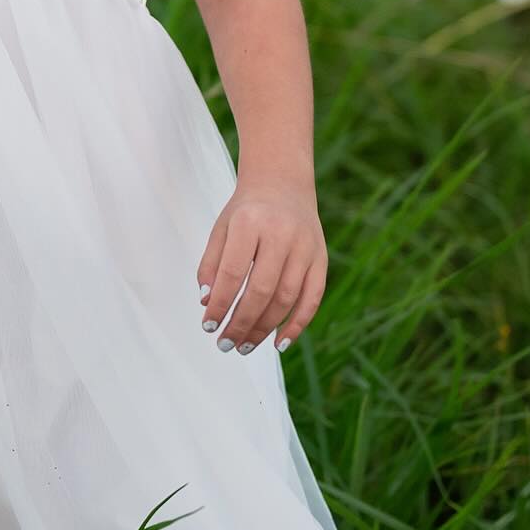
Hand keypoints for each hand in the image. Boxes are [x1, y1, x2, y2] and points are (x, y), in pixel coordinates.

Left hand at [196, 176, 326, 355]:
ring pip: (287, 298)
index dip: (220, 304)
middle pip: (261, 290)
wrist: (282, 183)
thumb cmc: (245, 211)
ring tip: (244, 346)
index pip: (232, 273)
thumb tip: (208, 304)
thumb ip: (211, 265)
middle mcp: (280, 234)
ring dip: (265, 328)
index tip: (208, 326)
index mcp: (249, 222)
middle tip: (225, 344)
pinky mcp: (321, 258)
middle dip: (241, 322)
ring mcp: (305, 246)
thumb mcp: (221, 228)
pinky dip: (298, 324)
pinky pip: (312, 298)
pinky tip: (279, 344)